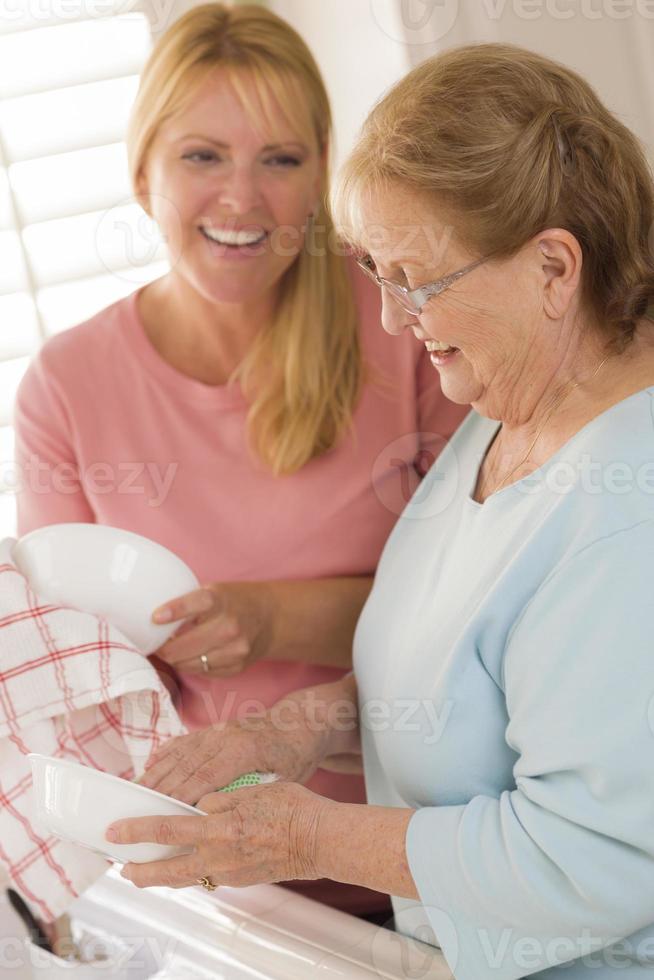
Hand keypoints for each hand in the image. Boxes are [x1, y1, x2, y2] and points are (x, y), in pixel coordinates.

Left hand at [107, 782, 329, 889]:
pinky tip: (187, 866)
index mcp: (218, 829)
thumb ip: (221, 799)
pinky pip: (207, 877)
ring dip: (162, 877)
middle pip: (167, 869)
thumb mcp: (252, 791)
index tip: (116, 833)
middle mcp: (219, 856)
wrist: (319, 839)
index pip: (167, 830)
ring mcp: (230, 872)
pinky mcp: (241, 879)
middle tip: (122, 869)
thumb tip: (199, 805)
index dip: (137, 831)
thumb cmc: (292, 808)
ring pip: (186, 879)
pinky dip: (189, 873)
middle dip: (140, 871)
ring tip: (146, 874)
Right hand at [137, 701, 330, 804]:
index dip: (181, 794)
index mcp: (244, 750)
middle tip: (134, 810)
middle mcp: (226, 736)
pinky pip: (183, 742)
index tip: (159, 814)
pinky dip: (164, 755)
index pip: (206, 776)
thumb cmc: (295, 756)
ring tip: (133, 795)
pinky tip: (148, 768)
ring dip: (155, 774)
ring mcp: (217, 730)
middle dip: (158, 788)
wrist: (299, 723)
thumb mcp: (284, 780)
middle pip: (185, 765)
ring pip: (179, 753)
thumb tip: (227, 822)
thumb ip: (255, 797)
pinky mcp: (213, 729)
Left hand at [152, 582, 273, 677]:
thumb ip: (190, 602)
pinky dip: (191, 665)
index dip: (174, 611)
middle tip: (155, 644)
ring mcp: (234, 649)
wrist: (271, 618)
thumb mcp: (215, 591)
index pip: (195, 604)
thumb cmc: (235, 601)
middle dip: (163, 648)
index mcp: (221, 601)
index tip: (155, 617)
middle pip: (183, 647)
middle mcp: (229, 626)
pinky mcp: (236, 666)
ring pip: (188, 664)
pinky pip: (201, 672)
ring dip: (175, 659)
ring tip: (171, 650)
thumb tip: (153, 618)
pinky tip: (190, 656)